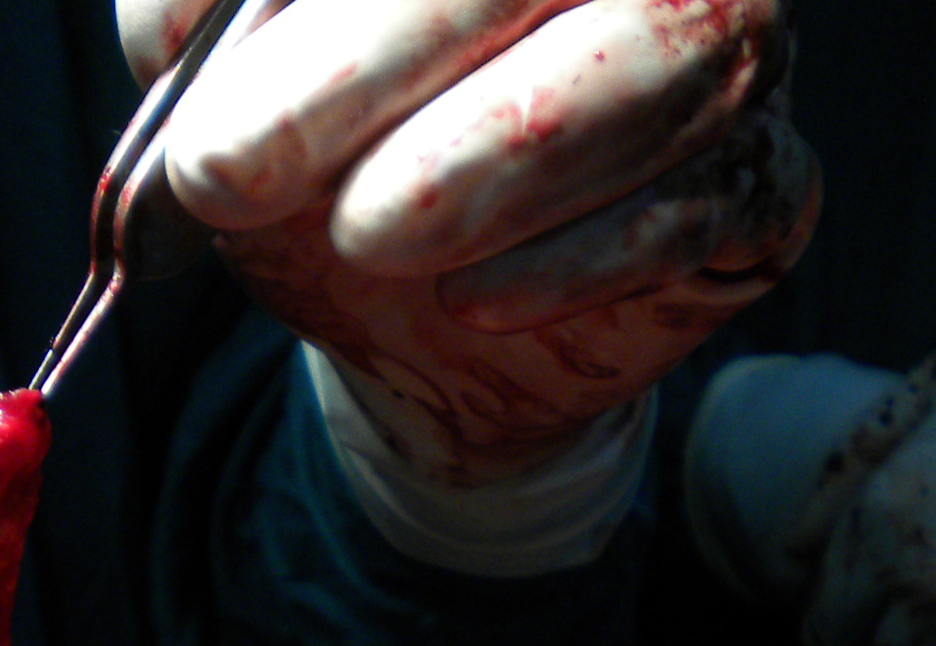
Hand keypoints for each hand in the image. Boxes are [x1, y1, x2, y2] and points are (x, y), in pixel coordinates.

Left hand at [121, 0, 818, 479]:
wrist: (427, 327)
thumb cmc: (342, 162)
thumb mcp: (237, 86)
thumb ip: (205, 27)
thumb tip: (169, 34)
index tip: (184, 62)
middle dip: (371, 59)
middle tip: (231, 166)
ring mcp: (728, 43)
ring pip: (656, 58)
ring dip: (492, 159)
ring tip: (364, 237)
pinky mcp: (765, 182)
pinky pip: (699, 203)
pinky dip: (575, 257)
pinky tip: (471, 299)